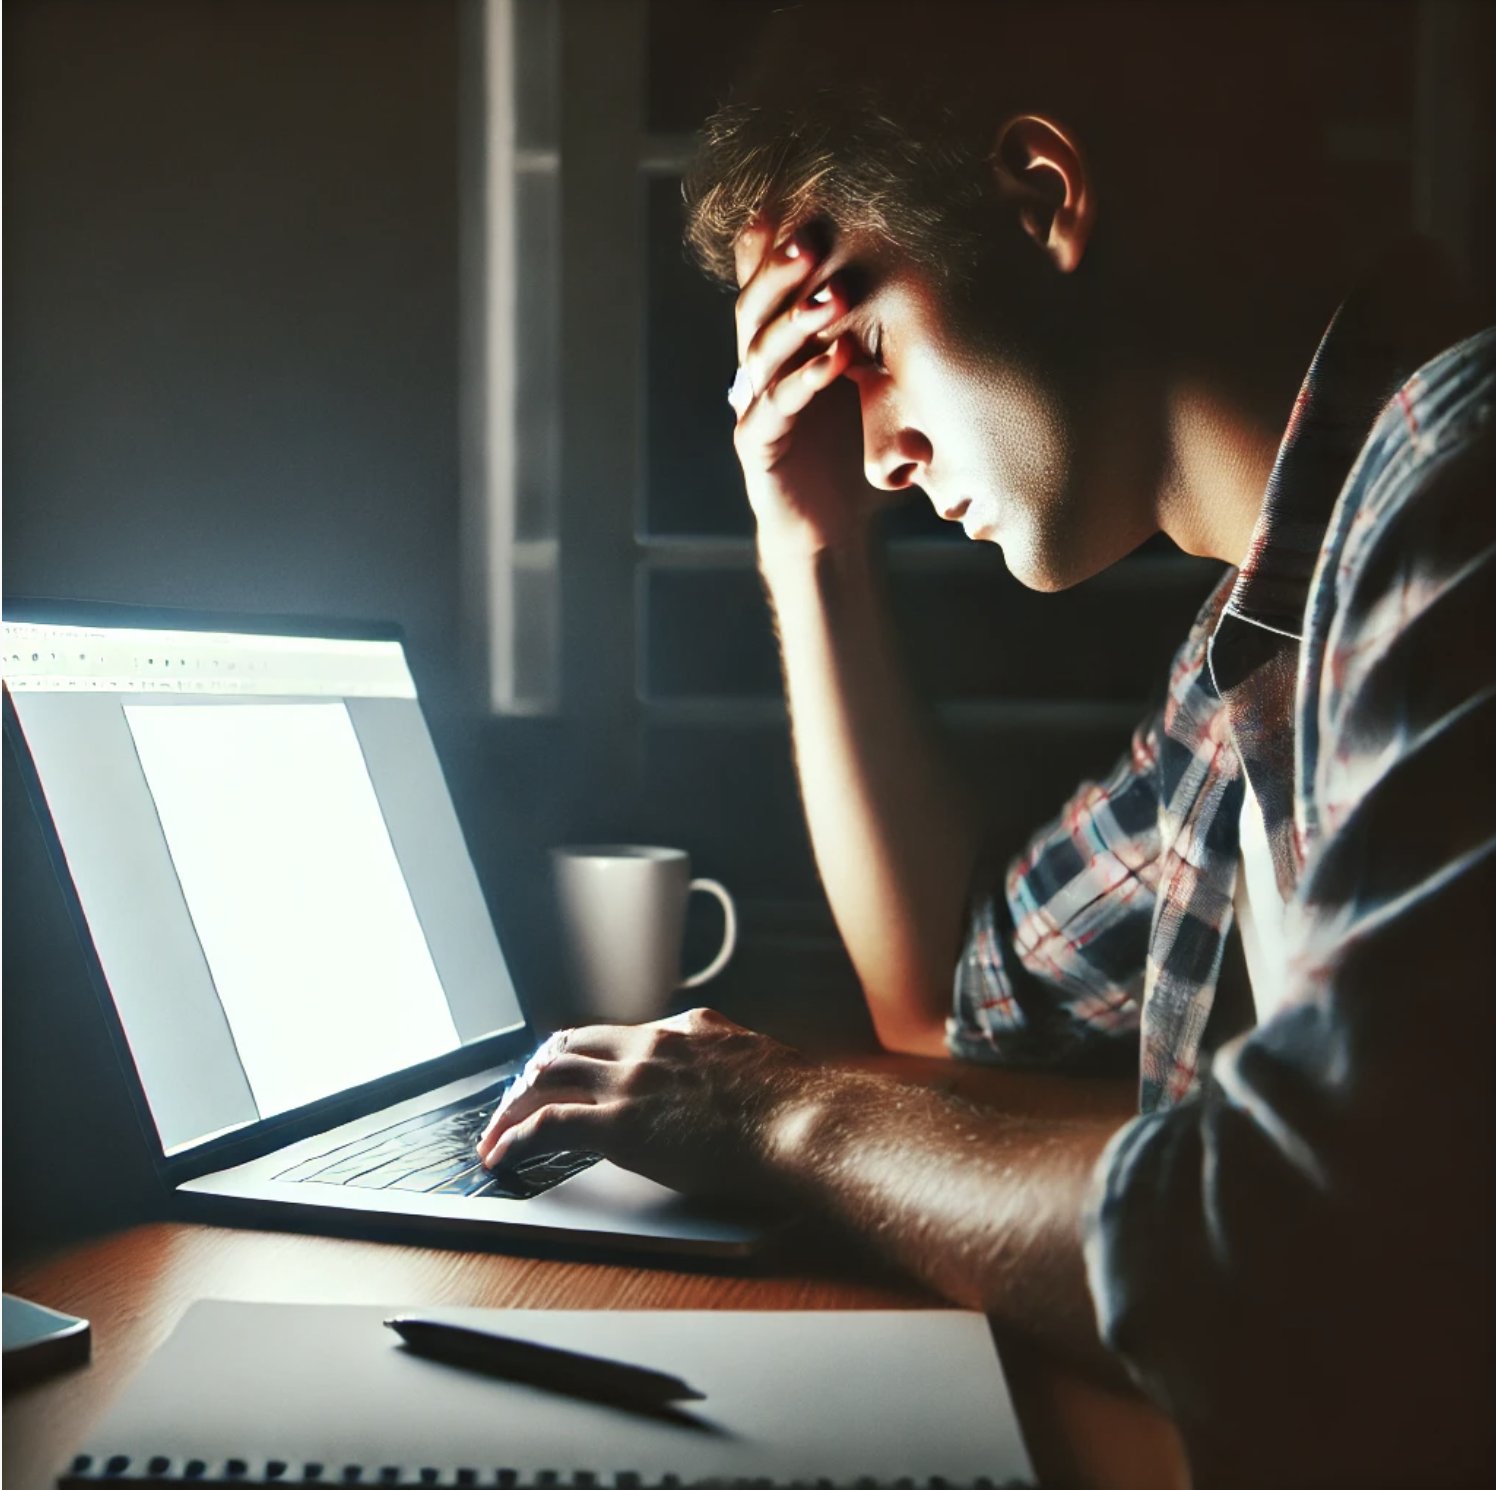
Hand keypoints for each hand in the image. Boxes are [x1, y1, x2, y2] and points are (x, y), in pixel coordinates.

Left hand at [475, 1009, 815, 1197]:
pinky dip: (515, 1137)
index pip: (617, 1035)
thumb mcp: (763, 1063)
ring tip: (496, 1129)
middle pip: (571, 1045)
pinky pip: (548, 1124)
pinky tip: (501, 1155)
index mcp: (687, 1028)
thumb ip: (733, 1064)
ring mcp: (632, 1081)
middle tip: (518, 1097)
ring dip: (515, 1102)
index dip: (584, 1056)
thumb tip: (736, 1078)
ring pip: (548, 1075)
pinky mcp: (620, 1124)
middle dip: (537, 1071)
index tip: (572, 1074)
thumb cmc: (801, 1105)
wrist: (806, 1121)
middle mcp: (652, 1044)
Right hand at [731, 221, 887, 563]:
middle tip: (814, 233)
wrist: (830, 526)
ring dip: (798, 320)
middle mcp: (759, 366)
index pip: (768, 279)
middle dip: (782, 267)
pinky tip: (836, 361)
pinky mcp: (757, 445)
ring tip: (833, 295)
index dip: (781, 240)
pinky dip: (805, 382)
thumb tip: (946, 265)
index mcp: (782, 342)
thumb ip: (882, 329)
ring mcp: (753, 404)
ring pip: (760, 351)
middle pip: (754, 303)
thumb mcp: (874, 378)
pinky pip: (774, 407)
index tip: (813, 198)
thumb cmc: (856, 447)